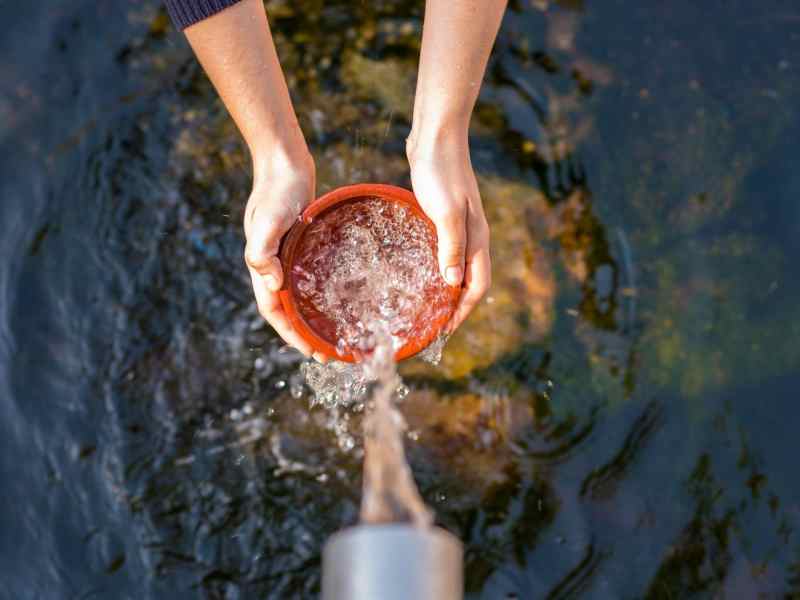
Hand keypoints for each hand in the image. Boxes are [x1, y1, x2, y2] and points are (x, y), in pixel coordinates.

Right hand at [244, 150, 324, 360]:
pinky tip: (339, 298)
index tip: (311, 352)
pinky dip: (320, 293)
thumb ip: (262, 252)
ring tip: (335, 333)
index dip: (291, 334)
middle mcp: (274, 266)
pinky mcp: (301, 246)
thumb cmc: (276, 191)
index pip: (274, 311)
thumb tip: (272, 285)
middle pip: (288, 310)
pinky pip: (310, 277)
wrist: (284, 163)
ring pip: (299, 296)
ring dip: (313, 317)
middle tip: (330, 353)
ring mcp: (287, 256)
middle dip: (305, 334)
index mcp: (263, 266)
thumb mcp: (267, 221)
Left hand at [407, 133, 491, 332]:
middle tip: (433, 326)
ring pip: (457, 268)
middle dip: (456, 307)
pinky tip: (418, 271)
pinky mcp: (444, 216)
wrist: (436, 136)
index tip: (444, 332)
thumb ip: (451, 247)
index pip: (477, 287)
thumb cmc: (440, 172)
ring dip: (446, 290)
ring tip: (426, 307)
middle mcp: (472, 236)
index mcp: (476, 238)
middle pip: (469, 282)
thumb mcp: (445, 212)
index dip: (462, 312)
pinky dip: (436, 268)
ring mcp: (459, 226)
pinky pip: (444, 252)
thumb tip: (452, 284)